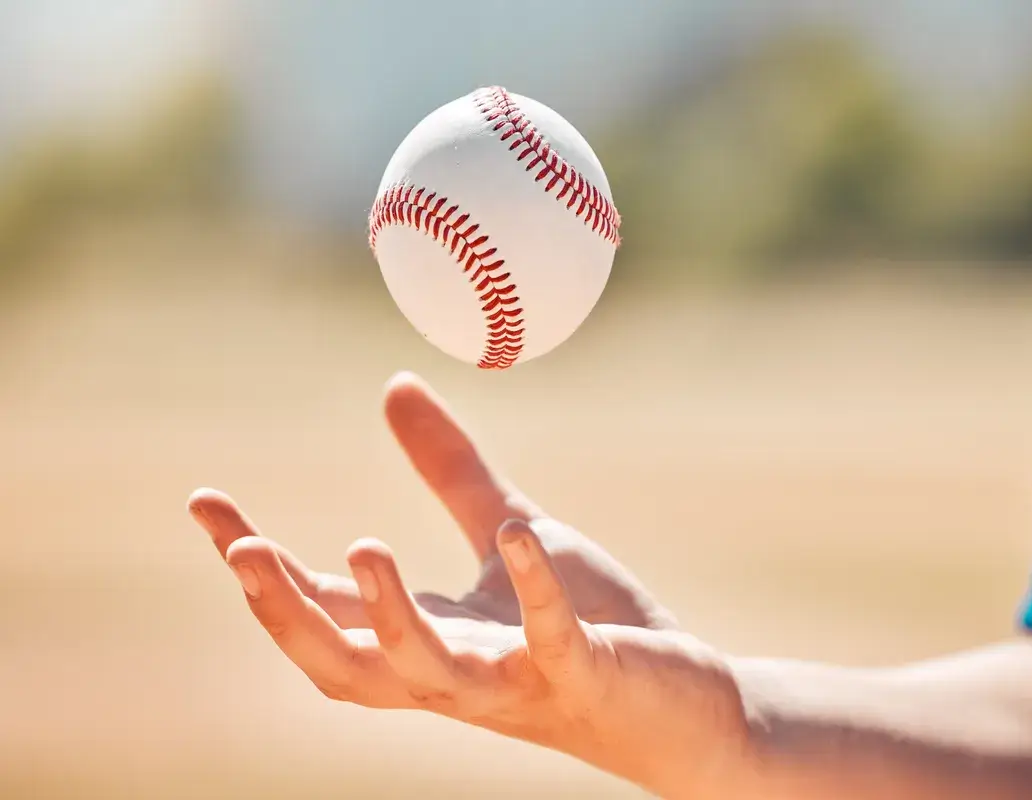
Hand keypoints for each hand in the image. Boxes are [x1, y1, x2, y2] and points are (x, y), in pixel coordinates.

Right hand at [188, 372, 751, 797]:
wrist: (678, 700)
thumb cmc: (586, 622)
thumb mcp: (507, 531)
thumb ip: (450, 471)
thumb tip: (392, 385)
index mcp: (429, 637)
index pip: (325, 609)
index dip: (258, 565)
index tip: (204, 502)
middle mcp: (455, 674)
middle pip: (346, 665)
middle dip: (287, 615)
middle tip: (240, 552)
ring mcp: (517, 682)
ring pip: (427, 674)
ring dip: (388, 617)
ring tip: (361, 546)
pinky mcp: (584, 674)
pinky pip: (550, 641)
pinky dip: (532, 594)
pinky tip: (517, 534)